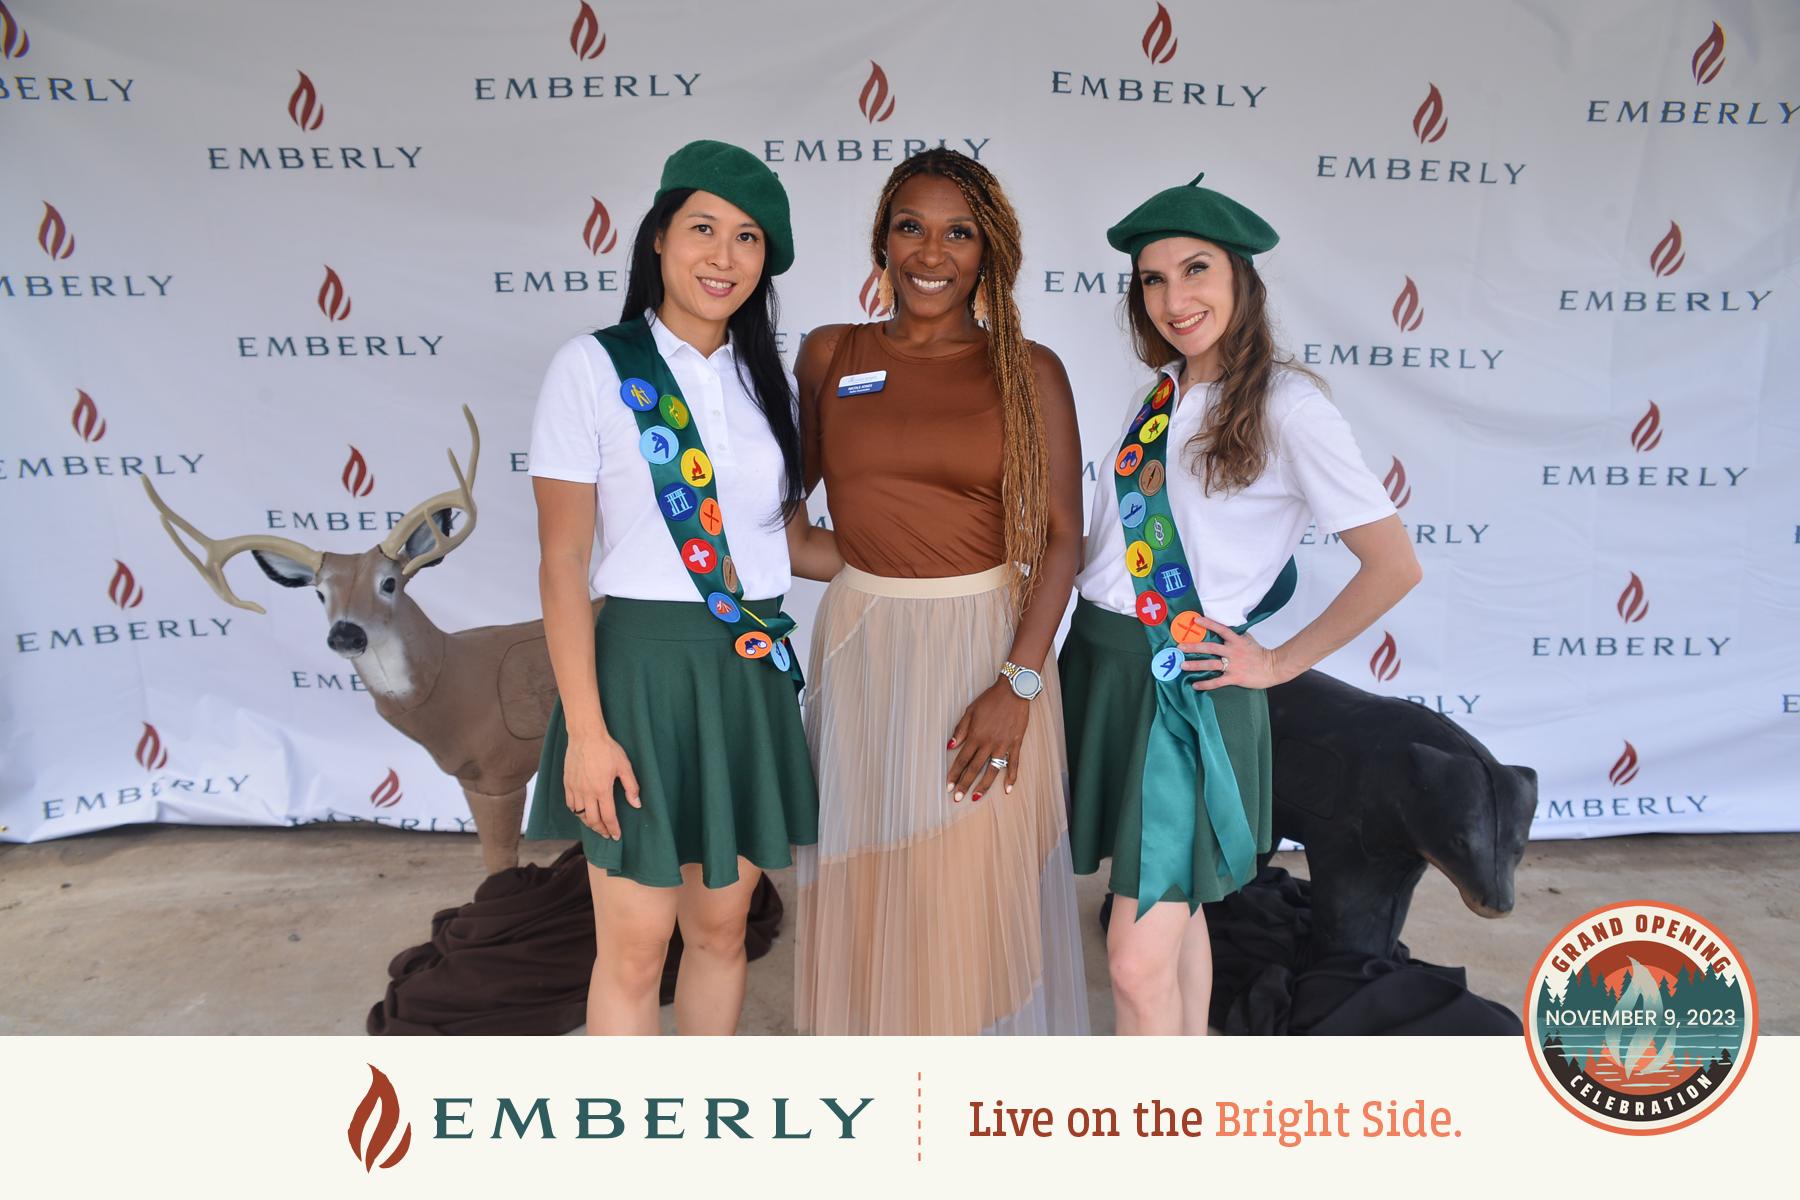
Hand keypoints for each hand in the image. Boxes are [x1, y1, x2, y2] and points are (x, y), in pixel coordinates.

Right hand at [563, 732, 640, 839]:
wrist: (586, 736)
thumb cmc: (607, 749)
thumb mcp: (624, 766)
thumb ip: (631, 787)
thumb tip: (636, 804)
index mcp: (602, 790)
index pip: (608, 817)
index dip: (613, 829)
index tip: (616, 837)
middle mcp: (587, 793)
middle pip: (593, 820)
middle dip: (601, 830)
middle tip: (607, 834)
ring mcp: (575, 789)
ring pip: (579, 815)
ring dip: (589, 823)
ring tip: (596, 825)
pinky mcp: (567, 783)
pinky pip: (570, 805)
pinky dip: (576, 812)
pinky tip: (582, 812)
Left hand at [946, 680, 1029, 801]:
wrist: (1013, 691)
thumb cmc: (990, 700)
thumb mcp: (970, 711)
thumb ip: (960, 730)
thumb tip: (950, 746)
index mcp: (975, 736)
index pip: (962, 759)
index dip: (954, 774)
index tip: (948, 786)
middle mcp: (988, 743)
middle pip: (974, 768)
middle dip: (964, 784)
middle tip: (957, 798)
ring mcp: (1003, 745)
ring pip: (992, 770)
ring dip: (983, 785)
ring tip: (975, 797)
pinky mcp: (1015, 744)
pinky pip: (1014, 764)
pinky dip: (1011, 777)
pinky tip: (1007, 789)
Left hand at [1178, 614, 1286, 690]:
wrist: (1273, 667)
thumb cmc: (1260, 653)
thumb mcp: (1247, 639)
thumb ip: (1235, 635)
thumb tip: (1224, 629)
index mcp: (1236, 641)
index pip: (1220, 629)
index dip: (1208, 624)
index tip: (1196, 620)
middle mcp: (1233, 652)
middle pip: (1210, 648)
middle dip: (1193, 647)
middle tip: (1180, 647)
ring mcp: (1233, 665)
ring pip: (1210, 664)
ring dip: (1195, 665)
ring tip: (1182, 665)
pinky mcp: (1235, 677)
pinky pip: (1217, 681)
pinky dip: (1205, 684)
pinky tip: (1195, 685)